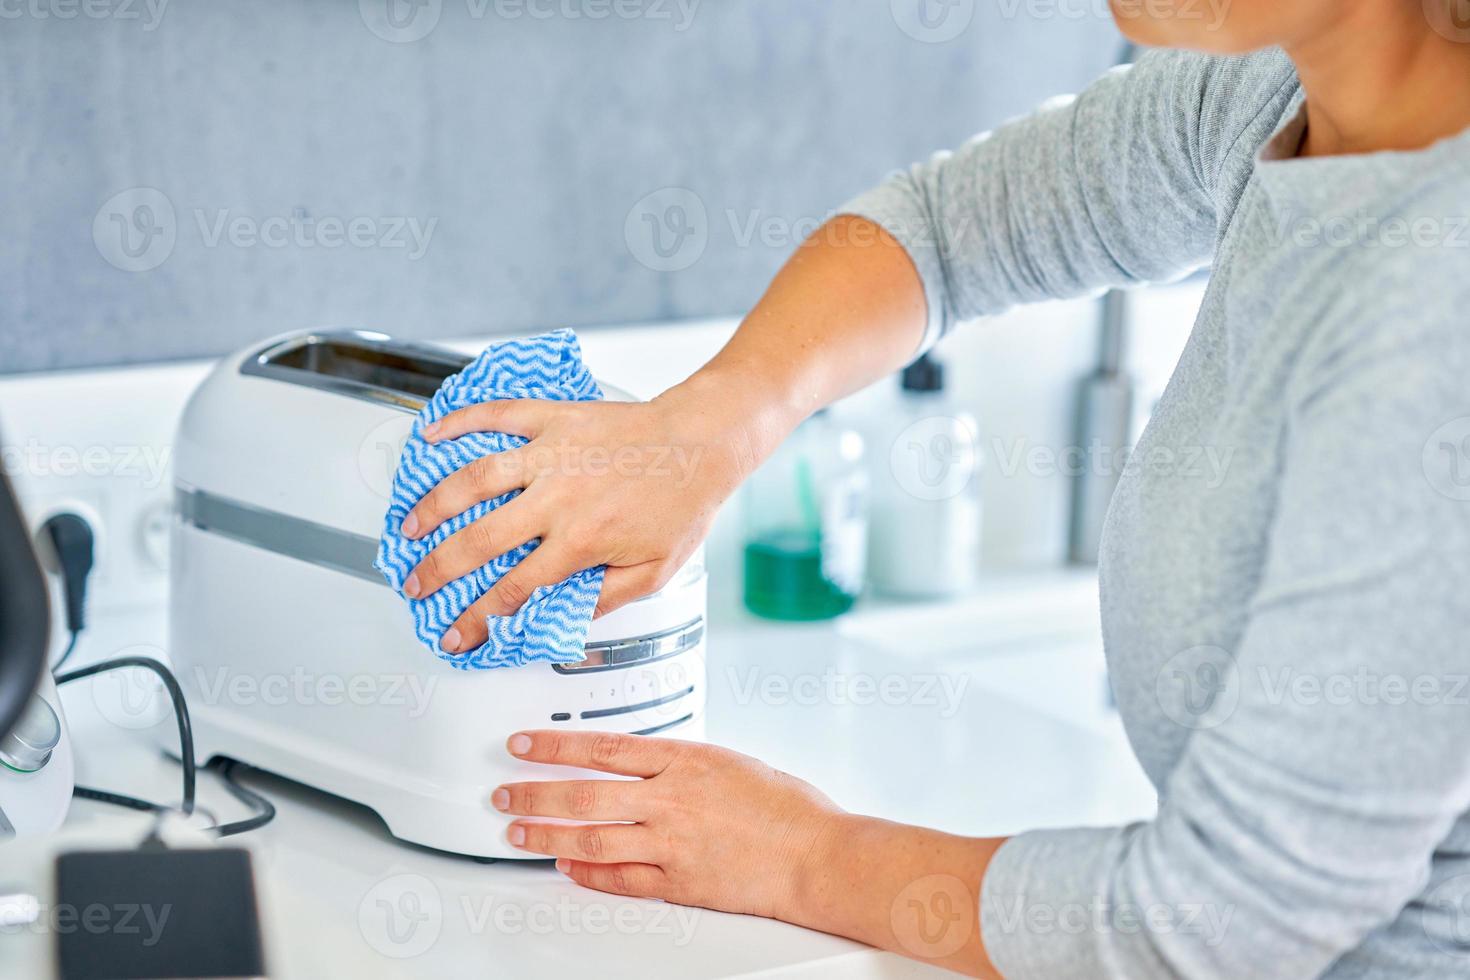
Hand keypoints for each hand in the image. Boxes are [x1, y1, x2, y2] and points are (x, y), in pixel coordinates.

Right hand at [398, 376, 766, 653]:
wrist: (702, 441)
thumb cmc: (683, 502)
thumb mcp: (654, 572)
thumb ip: (605, 599)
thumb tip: (564, 619)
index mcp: (579, 541)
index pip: (514, 590)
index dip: (479, 619)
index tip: (458, 635)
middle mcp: (557, 498)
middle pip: (479, 541)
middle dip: (438, 570)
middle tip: (415, 586)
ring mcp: (551, 454)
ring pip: (473, 480)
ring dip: (432, 506)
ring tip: (407, 527)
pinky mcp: (554, 418)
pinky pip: (496, 416)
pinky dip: (458, 421)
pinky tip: (431, 434)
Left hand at [491, 730, 843, 919]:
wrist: (816, 855)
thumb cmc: (786, 807)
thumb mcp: (729, 762)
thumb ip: (681, 764)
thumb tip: (643, 765)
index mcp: (685, 760)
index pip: (602, 747)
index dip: (554, 745)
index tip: (522, 743)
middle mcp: (671, 800)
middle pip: (583, 793)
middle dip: (534, 792)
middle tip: (503, 792)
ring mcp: (671, 843)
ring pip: (591, 837)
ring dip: (546, 834)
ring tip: (517, 831)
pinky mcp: (678, 882)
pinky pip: (619, 878)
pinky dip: (586, 872)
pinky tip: (566, 866)